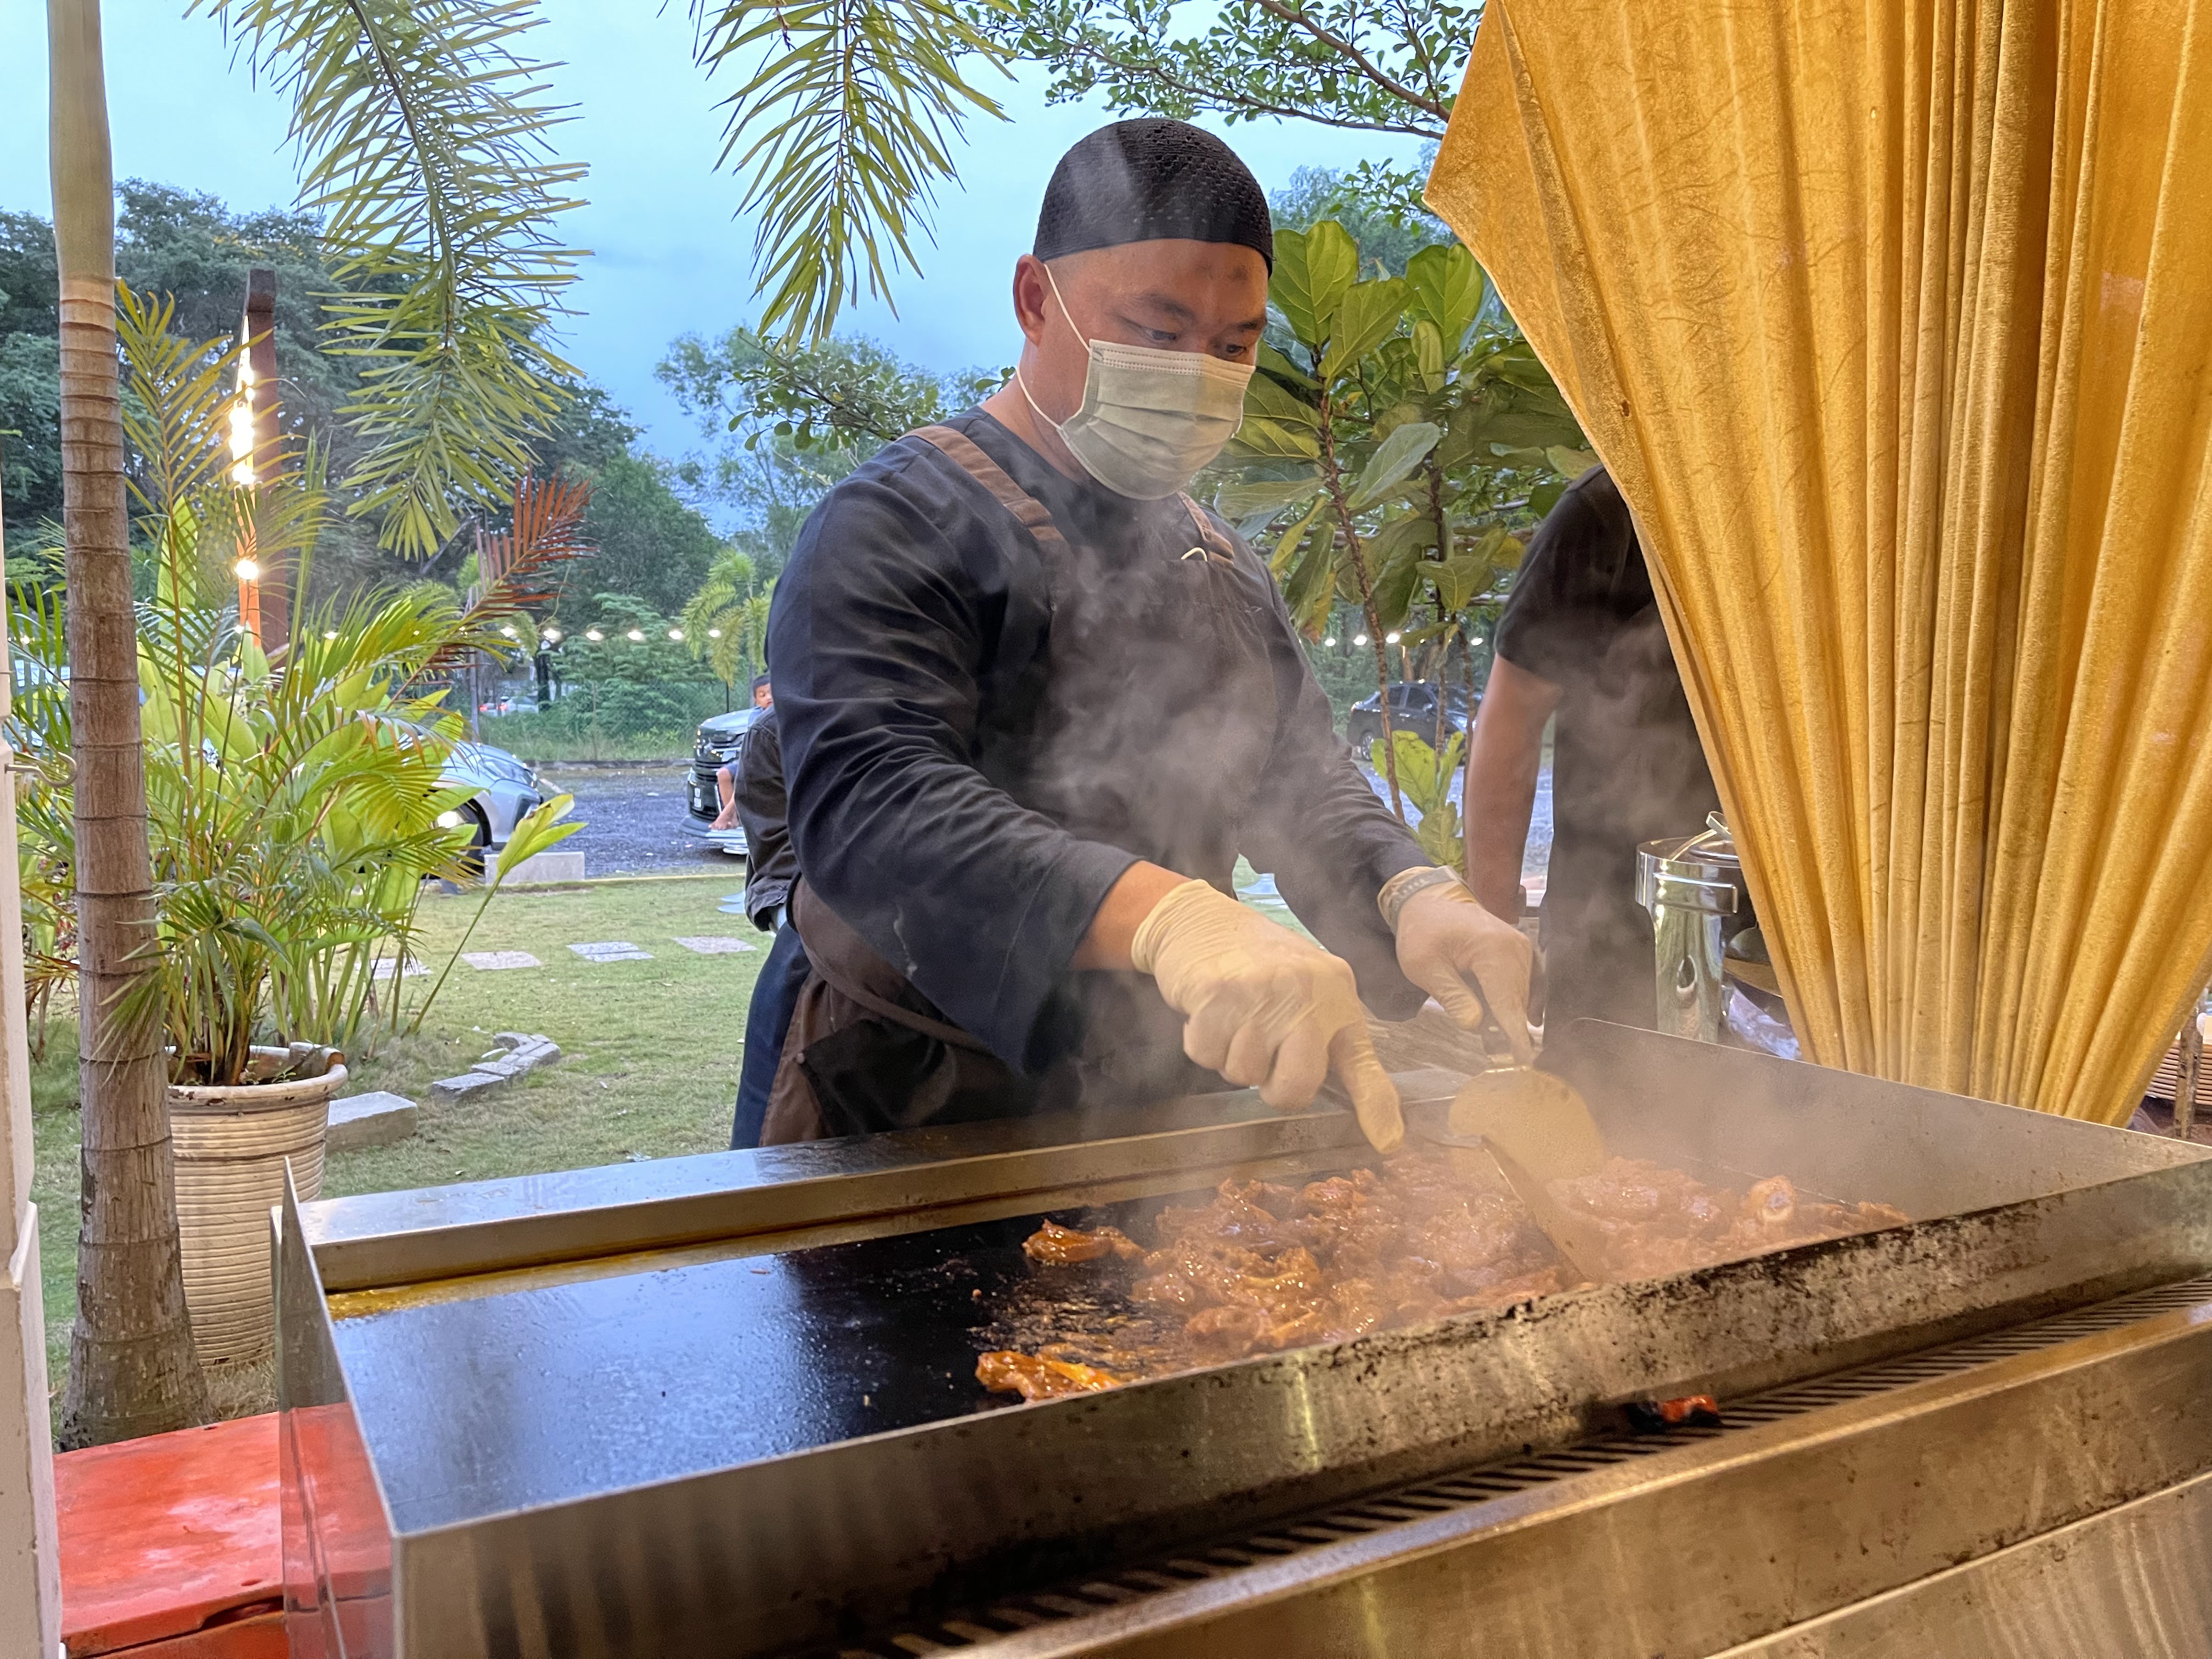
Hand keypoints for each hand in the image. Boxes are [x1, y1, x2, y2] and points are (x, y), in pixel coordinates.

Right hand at [1132, 878, 1402, 1151]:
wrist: (1201, 922)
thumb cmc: (1260, 967)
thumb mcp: (1308, 995)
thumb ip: (1330, 1044)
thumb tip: (1368, 1112)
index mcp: (1336, 993)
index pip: (1361, 1060)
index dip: (1374, 1104)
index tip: (1388, 1142)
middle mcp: (1305, 991)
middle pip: (1294, 1086)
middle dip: (1273, 1086)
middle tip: (1263, 1054)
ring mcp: (1260, 991)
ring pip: (1242, 1074)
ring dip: (1230, 1057)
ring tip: (1232, 1019)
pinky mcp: (1215, 992)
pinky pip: (1204, 1054)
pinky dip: (1200, 1042)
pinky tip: (1208, 1011)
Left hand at [1393, 879, 1536, 1064]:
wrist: (1427, 901)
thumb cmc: (1422, 931)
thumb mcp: (1424, 967)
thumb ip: (1451, 996)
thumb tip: (1475, 1024)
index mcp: (1493, 949)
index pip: (1508, 1001)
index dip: (1514, 1034)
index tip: (1522, 1060)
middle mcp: (1515, 946)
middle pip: (1518, 1000)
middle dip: (1510, 1028)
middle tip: (1499, 1054)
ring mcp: (1521, 946)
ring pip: (1524, 993)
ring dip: (1512, 1015)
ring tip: (1498, 1037)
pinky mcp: (1519, 949)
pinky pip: (1529, 981)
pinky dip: (1522, 1000)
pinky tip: (1519, 1020)